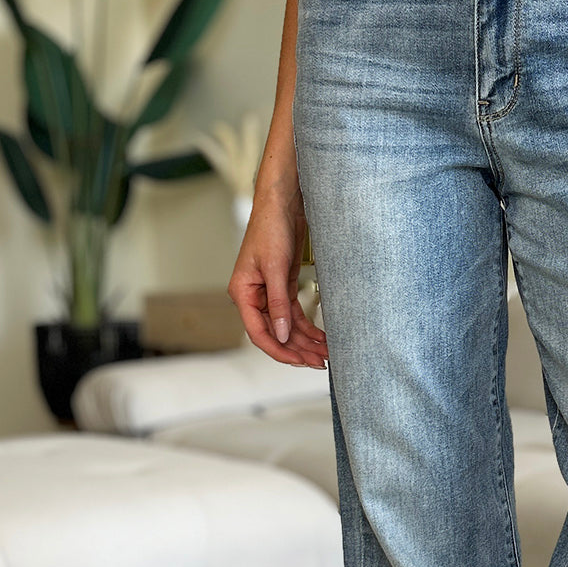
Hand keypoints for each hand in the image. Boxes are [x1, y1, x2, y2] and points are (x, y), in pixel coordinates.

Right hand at [227, 182, 327, 367]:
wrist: (283, 204)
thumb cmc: (271, 229)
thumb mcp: (275, 268)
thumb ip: (277, 303)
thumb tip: (282, 335)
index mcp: (242, 293)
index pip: (258, 332)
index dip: (279, 350)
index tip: (299, 361)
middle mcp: (253, 297)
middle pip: (274, 333)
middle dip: (297, 350)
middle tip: (319, 362)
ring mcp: (269, 294)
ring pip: (287, 327)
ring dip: (305, 341)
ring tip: (326, 353)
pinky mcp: (283, 287)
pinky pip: (294, 315)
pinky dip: (308, 327)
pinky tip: (322, 338)